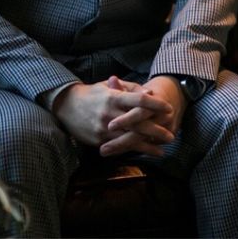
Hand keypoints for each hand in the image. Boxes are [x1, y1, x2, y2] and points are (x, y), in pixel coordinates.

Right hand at [52, 80, 174, 156]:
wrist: (66, 106)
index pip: (139, 100)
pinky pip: (118, 146)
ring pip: (129, 139)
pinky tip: (143, 153)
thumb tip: (149, 93)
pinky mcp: (99, 140)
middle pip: (137, 123)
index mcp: (114, 97)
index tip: (169, 108)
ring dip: (147, 146)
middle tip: (171, 135)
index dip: (155, 104)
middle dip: (156, 130)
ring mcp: (104, 128)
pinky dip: (132, 150)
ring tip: (161, 151)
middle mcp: (110, 113)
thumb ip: (129, 88)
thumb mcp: (109, 86)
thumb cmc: (93, 94)